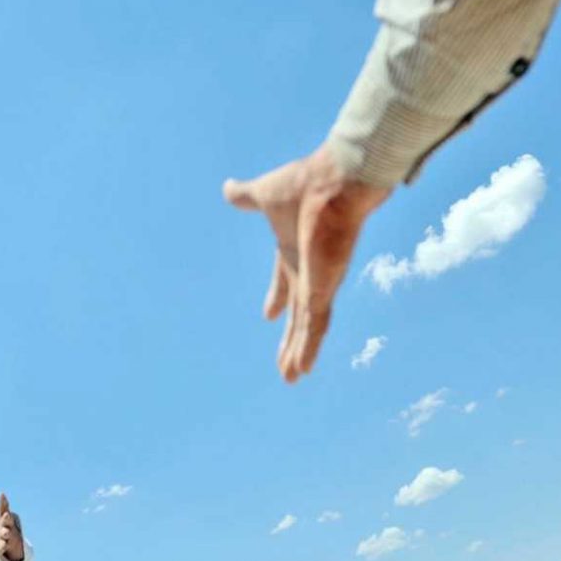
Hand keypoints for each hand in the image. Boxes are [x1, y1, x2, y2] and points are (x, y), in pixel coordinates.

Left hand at [0, 487, 23, 560]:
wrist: (10, 537)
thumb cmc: (0, 520)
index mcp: (3, 513)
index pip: (2, 506)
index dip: (2, 501)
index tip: (2, 494)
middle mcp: (6, 522)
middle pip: (7, 519)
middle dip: (7, 517)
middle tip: (6, 515)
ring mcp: (7, 533)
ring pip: (7, 532)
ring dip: (6, 533)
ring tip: (5, 533)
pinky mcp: (5, 543)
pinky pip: (4, 545)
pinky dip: (2, 547)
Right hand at [223, 144, 390, 382]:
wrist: (333, 181)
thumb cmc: (305, 184)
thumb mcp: (264, 195)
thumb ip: (246, 196)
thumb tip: (227, 188)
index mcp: (294, 251)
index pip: (285, 280)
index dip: (277, 298)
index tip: (268, 315)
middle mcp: (309, 271)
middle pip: (298, 314)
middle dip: (290, 339)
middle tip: (285, 363)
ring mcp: (318, 283)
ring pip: (308, 327)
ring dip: (298, 353)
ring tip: (291, 379)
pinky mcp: (323, 290)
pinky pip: (315, 327)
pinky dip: (309, 348)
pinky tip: (302, 369)